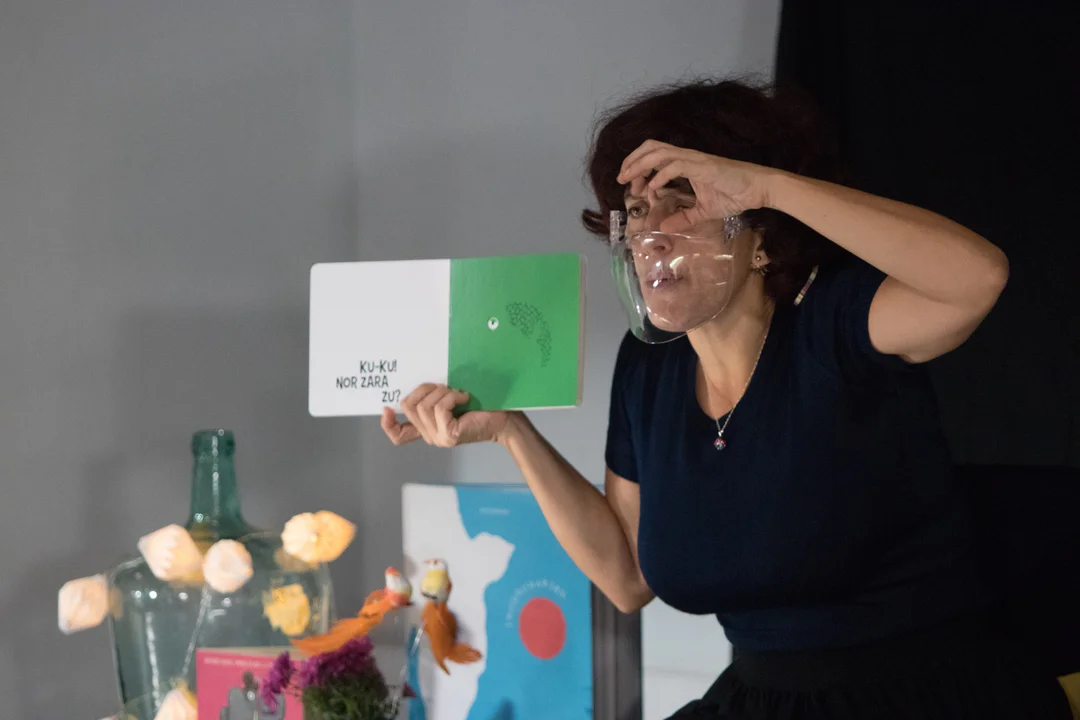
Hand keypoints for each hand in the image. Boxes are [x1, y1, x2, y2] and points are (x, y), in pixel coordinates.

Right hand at [380, 384, 514, 447]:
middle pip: (409, 406)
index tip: (386, 408)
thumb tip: (419, 386)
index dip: (387, 424)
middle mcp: (430, 436)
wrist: (503, 419)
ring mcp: (438, 438)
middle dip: (425, 388)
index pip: (399, 436)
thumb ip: (433, 399)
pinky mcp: (449, 435)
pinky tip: (464, 398)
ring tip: (457, 394)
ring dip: (442, 392)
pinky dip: (451, 397)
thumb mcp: (451, 400)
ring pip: (424, 405)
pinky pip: (439, 407)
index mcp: (427, 429)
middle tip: (445, 387)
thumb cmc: (480, 406)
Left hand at [616, 140, 776, 232]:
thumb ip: (684, 218)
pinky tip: (653, 190)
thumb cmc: (735, 195)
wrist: (758, 189)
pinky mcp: (702, 166)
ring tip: (630, 181)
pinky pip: (674, 165)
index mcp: (686, 163)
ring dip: (640, 165)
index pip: (655, 155)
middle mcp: (686, 157)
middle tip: (621, 179)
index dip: (638, 166)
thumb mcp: (704, 211)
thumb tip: (665, 228)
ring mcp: (694, 159)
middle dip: (632, 161)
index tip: (632, 186)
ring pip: (658, 152)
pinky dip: (659, 177)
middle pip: (651, 147)